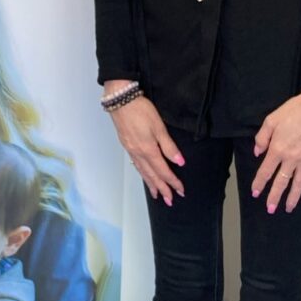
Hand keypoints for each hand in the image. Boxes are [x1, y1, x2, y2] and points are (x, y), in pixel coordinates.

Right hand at [106, 83, 184, 204]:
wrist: (120, 100)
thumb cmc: (141, 110)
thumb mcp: (159, 126)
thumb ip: (168, 146)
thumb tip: (179, 162)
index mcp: (148, 150)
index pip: (163, 170)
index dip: (173, 181)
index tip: (181, 191)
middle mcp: (138, 153)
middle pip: (152, 175)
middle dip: (161, 188)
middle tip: (169, 201)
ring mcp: (131, 149)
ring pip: (142, 171)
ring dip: (150, 183)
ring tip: (156, 194)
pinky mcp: (126, 144)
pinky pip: (136, 164)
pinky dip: (141, 173)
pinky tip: (143, 174)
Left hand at [251, 88, 300, 213]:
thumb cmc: (294, 110)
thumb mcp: (271, 120)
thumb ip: (262, 138)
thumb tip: (257, 152)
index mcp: (278, 149)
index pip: (265, 171)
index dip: (259, 183)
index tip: (255, 193)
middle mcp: (292, 158)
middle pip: (282, 182)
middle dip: (275, 197)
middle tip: (270, 209)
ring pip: (299, 183)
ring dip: (293, 197)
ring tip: (289, 208)